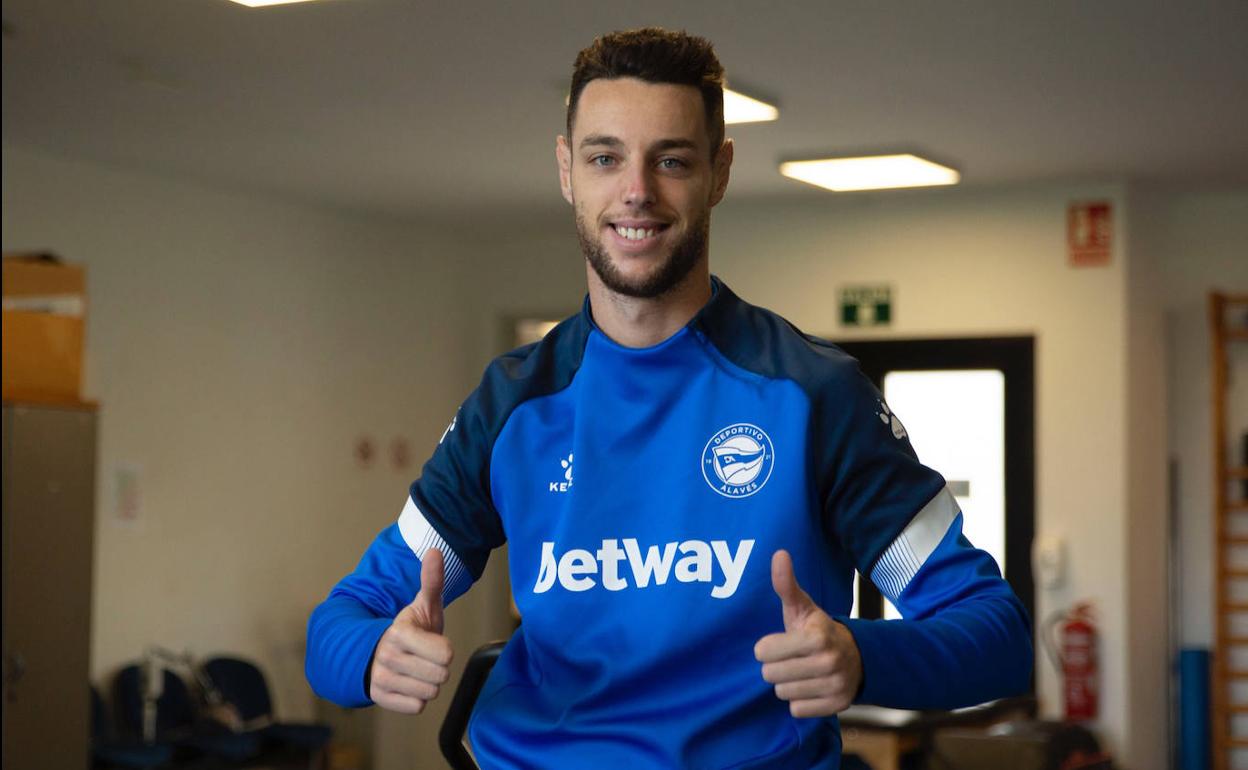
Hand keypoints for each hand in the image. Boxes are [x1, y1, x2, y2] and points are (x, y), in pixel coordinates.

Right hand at [368, 548, 453, 713]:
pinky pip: (417, 707)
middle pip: (441, 675)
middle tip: (424, 657)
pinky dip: (416, 698)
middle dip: (437, 667)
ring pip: (430, 693)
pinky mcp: (379, 697)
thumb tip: (435, 550)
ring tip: (416, 668)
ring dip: (427, 683)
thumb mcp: (424, 604)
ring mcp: (381, 678)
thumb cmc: (411, 628)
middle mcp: (387, 655)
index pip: (446, 654)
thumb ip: (432, 580)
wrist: (378, 651)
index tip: (431, 641)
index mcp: (400, 632)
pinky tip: (407, 683)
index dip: (445, 649)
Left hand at [754, 550, 862, 717]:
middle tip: (791, 658)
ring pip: (783, 693)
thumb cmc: (817, 630)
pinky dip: (800, 701)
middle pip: (771, 675)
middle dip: (776, 667)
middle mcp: (828, 662)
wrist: (857, 655)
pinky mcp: (837, 706)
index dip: (767, 648)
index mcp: (816, 637)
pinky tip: (811, 686)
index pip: (764, 652)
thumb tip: (778, 553)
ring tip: (802, 671)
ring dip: (788, 684)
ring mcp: (835, 685)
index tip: (778, 643)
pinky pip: (797, 710)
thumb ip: (786, 583)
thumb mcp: (801, 606)